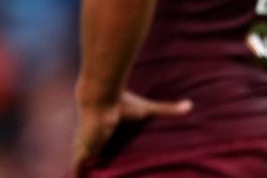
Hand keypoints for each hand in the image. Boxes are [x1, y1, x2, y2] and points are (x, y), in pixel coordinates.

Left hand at [72, 90, 191, 174]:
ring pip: (84, 160)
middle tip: (102, 175)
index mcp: (108, 130)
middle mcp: (96, 136)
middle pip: (94, 154)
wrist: (102, 96)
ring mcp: (87, 142)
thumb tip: (189, 105)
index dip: (108, 152)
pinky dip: (77, 172)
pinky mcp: (82, 147)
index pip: (107, 144)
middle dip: (96, 163)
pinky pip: (77, 164)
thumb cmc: (123, 102)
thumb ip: (167, 110)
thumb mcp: (148, 110)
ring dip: (85, 170)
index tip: (113, 161)